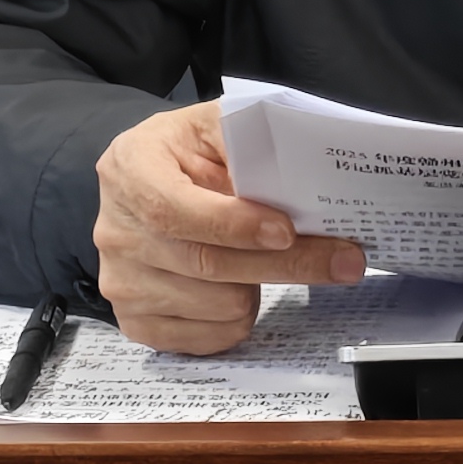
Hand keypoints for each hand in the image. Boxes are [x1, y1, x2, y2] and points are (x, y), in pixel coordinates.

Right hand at [90, 99, 362, 354]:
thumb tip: (306, 173)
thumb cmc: (187, 154)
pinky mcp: (136, 323)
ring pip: (219, 305)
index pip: (174, 211)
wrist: (144, 187)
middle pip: (207, 265)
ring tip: (260, 257)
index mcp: (130, 170)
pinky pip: (210, 337)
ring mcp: (122, 283)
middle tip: (344, 259)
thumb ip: (251, 142)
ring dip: (258, 285)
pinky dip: (239, 316)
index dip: (233, 225)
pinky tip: (240, 284)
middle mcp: (117, 231)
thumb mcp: (213, 126)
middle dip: (287, 263)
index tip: (286, 231)